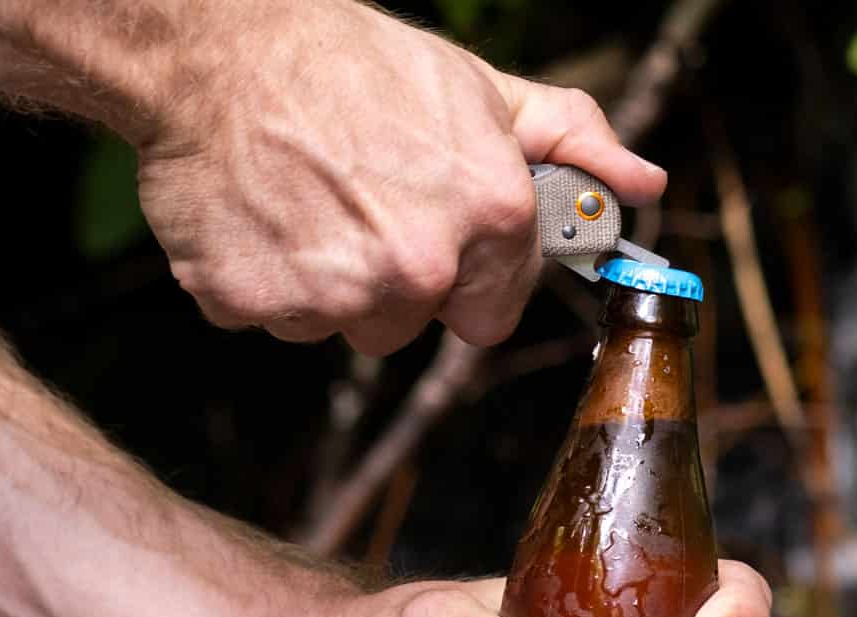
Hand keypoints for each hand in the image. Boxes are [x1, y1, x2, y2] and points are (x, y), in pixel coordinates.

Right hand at [135, 0, 664, 354]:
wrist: (214, 50)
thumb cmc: (346, 62)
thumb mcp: (476, 90)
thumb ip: (568, 144)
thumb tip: (641, 185)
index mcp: (487, 214)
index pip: (491, 314)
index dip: (465, 279)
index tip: (433, 238)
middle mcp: (417, 266)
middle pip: (410, 327)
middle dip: (388, 280)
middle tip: (355, 202)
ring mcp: (333, 294)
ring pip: (341, 327)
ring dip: (324, 283)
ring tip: (304, 203)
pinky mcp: (256, 306)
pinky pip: (273, 321)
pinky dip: (263, 281)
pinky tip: (261, 216)